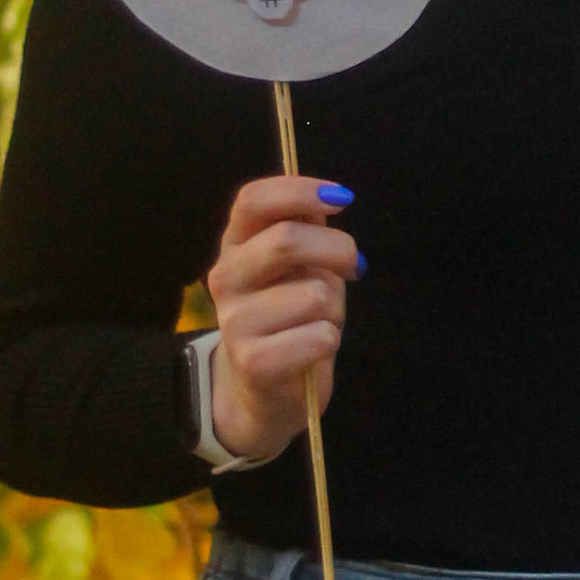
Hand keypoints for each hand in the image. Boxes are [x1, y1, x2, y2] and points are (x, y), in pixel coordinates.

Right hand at [204, 176, 362, 464]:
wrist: (265, 389)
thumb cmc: (291, 315)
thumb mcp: (300, 266)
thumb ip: (308, 230)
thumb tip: (330, 198)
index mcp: (235, 244)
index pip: (253, 200)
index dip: (299, 190)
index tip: (342, 198)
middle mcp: (225, 277)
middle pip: (285, 239)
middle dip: (337, 249)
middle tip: (354, 265)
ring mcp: (234, 322)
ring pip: (314, 295)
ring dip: (334, 308)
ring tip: (320, 320)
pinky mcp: (253, 362)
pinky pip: (319, 336)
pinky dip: (330, 340)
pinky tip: (313, 349)